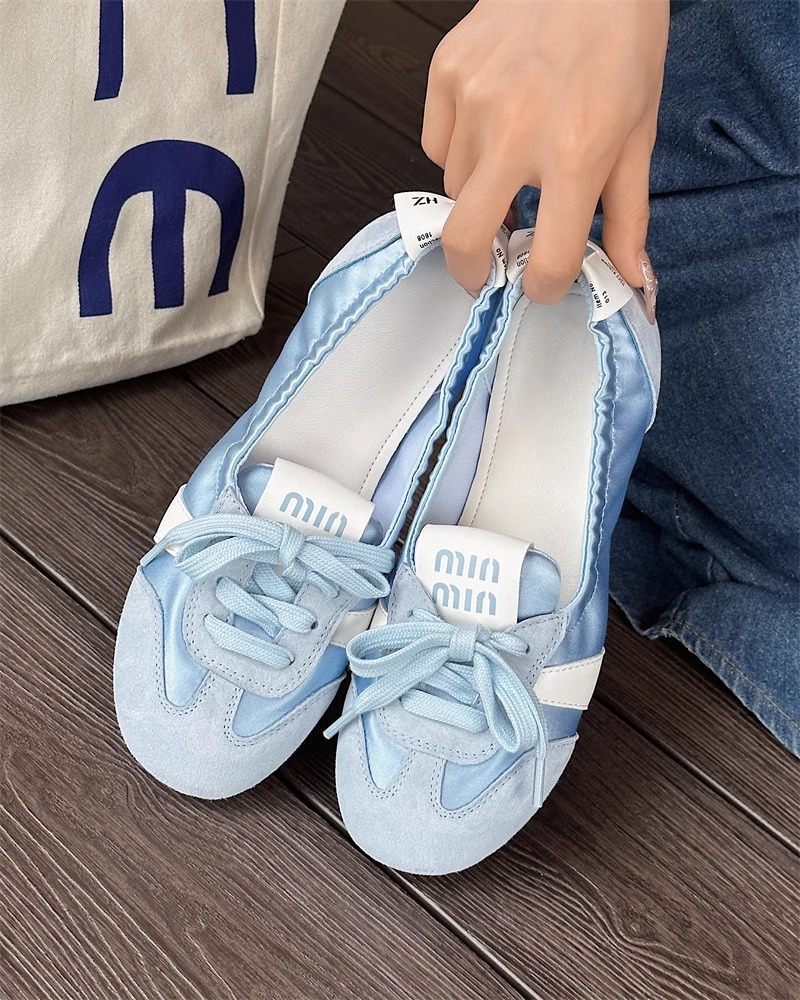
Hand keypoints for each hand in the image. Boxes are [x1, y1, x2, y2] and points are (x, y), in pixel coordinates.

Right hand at [422, 0, 668, 307]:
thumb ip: (629, 216)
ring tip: (509, 164)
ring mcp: (473, 100)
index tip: (542, 283)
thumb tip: (631, 280)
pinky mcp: (446, 73)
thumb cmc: (621, 42)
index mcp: (576, 153)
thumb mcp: (639, 134)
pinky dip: (458, 152)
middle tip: (487, 271)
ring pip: (455, 189)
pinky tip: (488, 128)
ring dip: (478, 196)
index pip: (546, 259)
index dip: (544, 287)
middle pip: (464, 240)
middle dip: (474, 272)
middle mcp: (517, 132)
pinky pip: (438, 145)